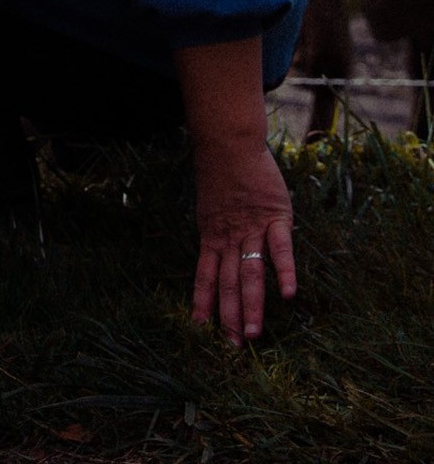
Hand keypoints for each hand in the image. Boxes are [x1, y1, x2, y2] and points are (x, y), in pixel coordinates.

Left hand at [190, 134, 295, 344]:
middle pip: (229, 282)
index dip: (203, 304)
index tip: (202, 331)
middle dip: (230, 315)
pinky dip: (284, 271)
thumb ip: (217, 234)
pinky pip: (281, 248)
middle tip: (233, 347)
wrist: (229, 142)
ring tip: (253, 334)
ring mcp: (252, 227)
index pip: (205, 276)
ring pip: (251, 272)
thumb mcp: (210, 207)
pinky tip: (288, 295)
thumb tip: (218, 257)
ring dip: (252, 305)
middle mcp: (229, 236)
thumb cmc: (220, 172)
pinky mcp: (276, 216)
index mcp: (211, 235)